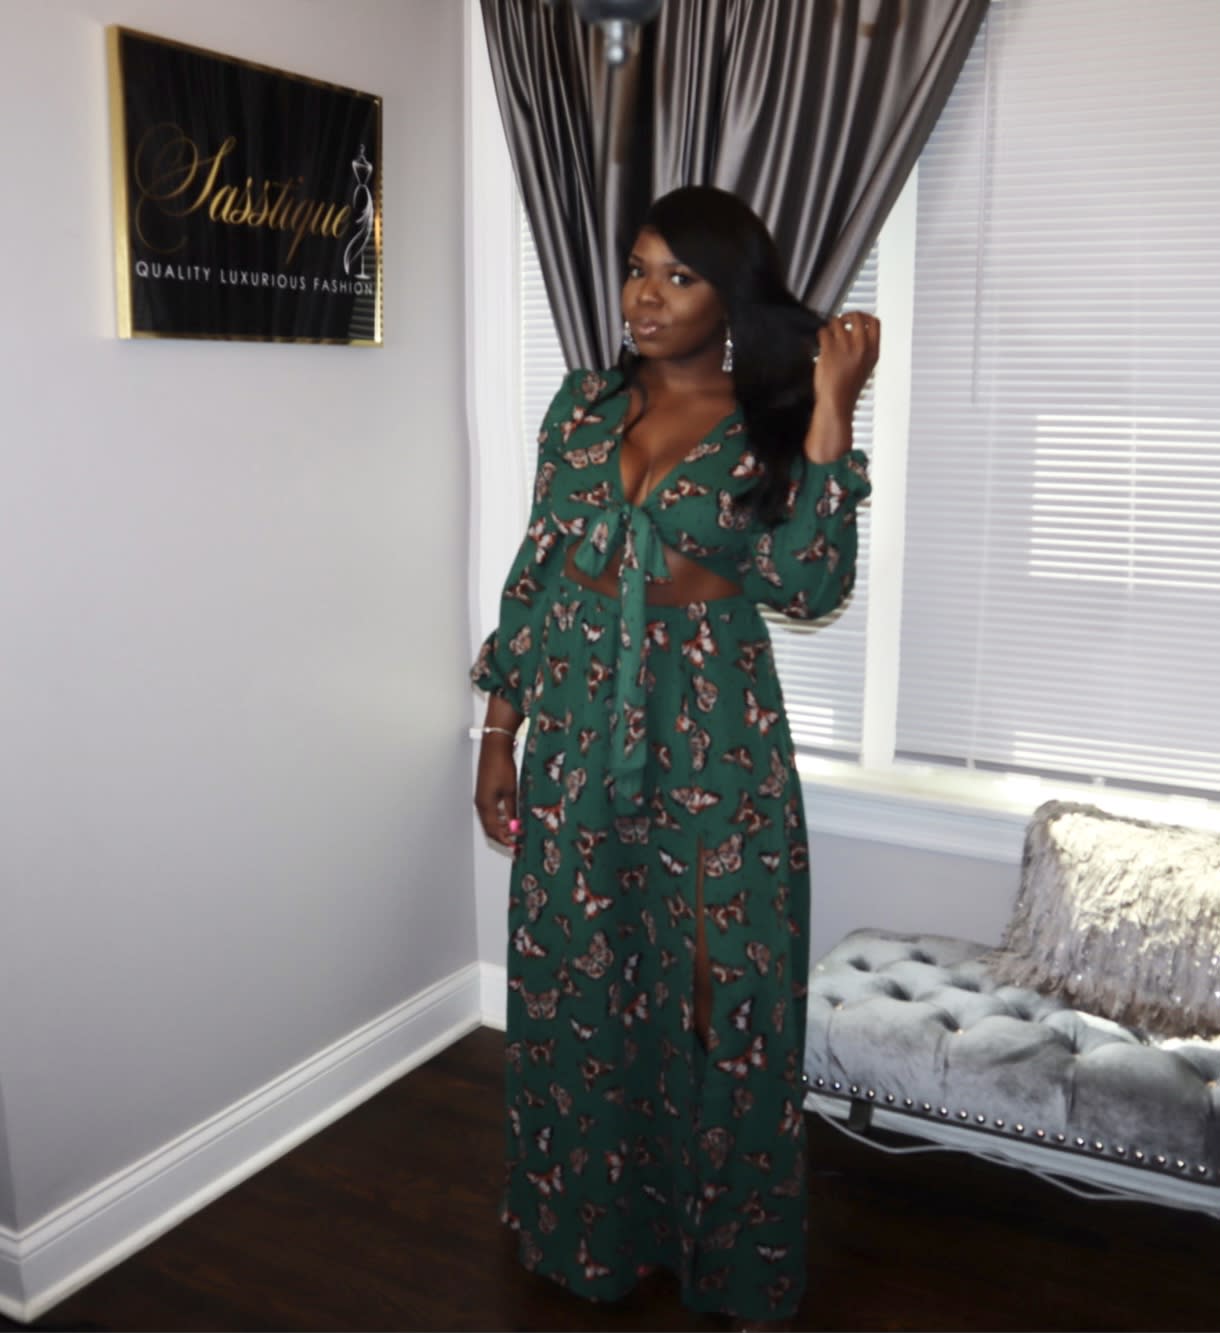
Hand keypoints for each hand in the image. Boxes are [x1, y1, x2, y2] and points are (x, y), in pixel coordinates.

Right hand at [474, 736, 519, 848]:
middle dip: (502, 836)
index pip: (494, 830)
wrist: (494, 749)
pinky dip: (498, 819)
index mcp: (486, 806)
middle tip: (516, 841)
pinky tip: (509, 818)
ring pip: (489, 821)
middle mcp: (480, 804)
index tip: (516, 845)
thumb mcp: (511, 791)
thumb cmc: (502, 767)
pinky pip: (489, 812)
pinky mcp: (483, 793)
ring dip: (500, 828)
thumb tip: (515, 826)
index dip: (505, 839)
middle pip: (489, 828)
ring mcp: (480, 799)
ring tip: (514, 831)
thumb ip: (512, 810)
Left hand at [804, 311, 879, 463]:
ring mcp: (845, 346)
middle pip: (857, 316)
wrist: (837, 403)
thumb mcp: (866, 368)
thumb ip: (865, 351)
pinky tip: (821, 342)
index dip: (865, 317)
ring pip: (837, 322)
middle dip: (847, 315)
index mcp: (873, 351)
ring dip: (831, 327)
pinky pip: (823, 331)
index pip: (875, 323)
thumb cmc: (848, 390)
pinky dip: (821, 334)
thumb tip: (856, 335)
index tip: (857, 318)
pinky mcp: (829, 349)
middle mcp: (861, 346)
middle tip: (841, 322)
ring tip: (828, 336)